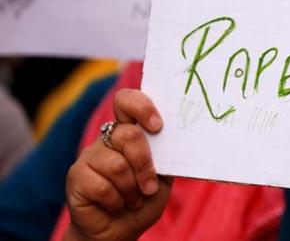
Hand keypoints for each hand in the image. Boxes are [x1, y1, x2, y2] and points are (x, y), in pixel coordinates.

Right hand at [65, 89, 171, 240]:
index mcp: (129, 132)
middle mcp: (107, 140)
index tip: (157, 126)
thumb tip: (173, 140)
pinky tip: (116, 205)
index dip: (141, 107)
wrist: (121, 230)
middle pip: (128, 135)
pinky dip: (117, 201)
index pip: (126, 101)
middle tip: (149, 187)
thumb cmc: (143, 199)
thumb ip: (165, 156)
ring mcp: (89, 156)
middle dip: (145, 164)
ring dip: (132, 189)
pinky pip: (102, 186)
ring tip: (133, 199)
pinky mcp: (76, 176)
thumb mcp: (163, 177)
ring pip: (117, 165)